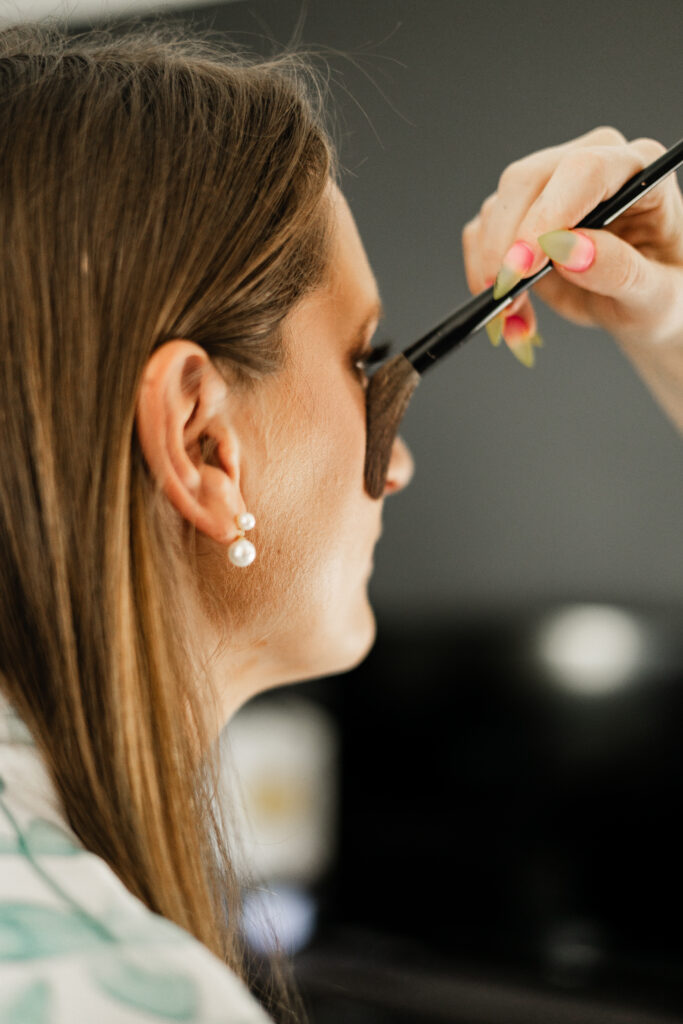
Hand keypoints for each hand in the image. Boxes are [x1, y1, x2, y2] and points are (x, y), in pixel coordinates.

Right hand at [462, 126, 682, 367]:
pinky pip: (480, 234)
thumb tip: (572, 251)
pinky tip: (513, 310)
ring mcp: (550, 188)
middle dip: (506, 243)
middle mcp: (590, 166)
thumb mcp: (656, 295)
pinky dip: (483, 277)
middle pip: (526, 180)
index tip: (525, 266)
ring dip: (493, 270)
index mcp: (638, 170)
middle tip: (506, 297)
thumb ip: (620, 271)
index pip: (584, 171)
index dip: (547, 215)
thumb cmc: (660, 293)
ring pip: (496, 208)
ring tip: (517, 317)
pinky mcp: (519, 215)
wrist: (638, 306)